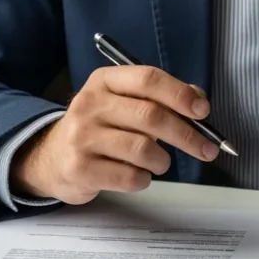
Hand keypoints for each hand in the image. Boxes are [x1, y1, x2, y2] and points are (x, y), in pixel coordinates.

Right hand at [9, 66, 218, 203]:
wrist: (51, 157)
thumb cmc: (100, 127)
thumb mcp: (123, 102)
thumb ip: (160, 98)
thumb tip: (199, 101)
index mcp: (104, 81)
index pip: (148, 79)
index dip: (180, 94)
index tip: (203, 111)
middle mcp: (90, 104)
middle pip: (150, 116)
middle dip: (187, 135)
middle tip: (207, 149)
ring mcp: (82, 137)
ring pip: (143, 149)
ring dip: (162, 160)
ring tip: (159, 162)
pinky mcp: (81, 169)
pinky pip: (130, 177)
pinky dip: (144, 179)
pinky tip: (137, 175)